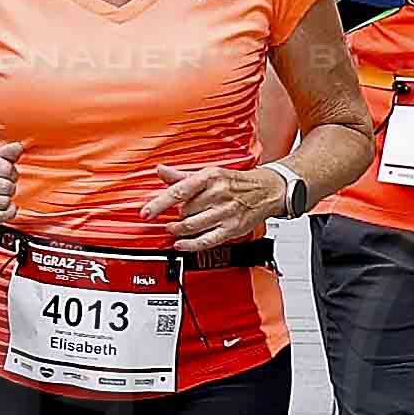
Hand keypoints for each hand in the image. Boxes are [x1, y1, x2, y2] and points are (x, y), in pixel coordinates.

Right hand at [0, 139, 16, 235]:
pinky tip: (4, 209)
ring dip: (7, 202)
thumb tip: (18, 147)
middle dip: (10, 189)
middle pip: (6, 185)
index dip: (12, 173)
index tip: (8, 176)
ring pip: (4, 201)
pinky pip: (0, 215)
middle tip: (3, 189)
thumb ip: (4, 156)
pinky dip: (8, 213)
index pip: (5, 167)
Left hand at [141, 161, 295, 246]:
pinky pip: (207, 240)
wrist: (267, 190)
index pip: (179, 191)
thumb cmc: (236, 182)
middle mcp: (218, 194)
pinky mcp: (232, 228)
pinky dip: (190, 244)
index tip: (146, 212)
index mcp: (210, 177)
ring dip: (178, 230)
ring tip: (173, 229)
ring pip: (193, 226)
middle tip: (174, 216)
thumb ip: (182, 175)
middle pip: (184, 211)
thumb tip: (160, 170)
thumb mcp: (210, 173)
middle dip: (176, 215)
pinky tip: (181, 244)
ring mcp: (226, 212)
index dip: (160, 203)